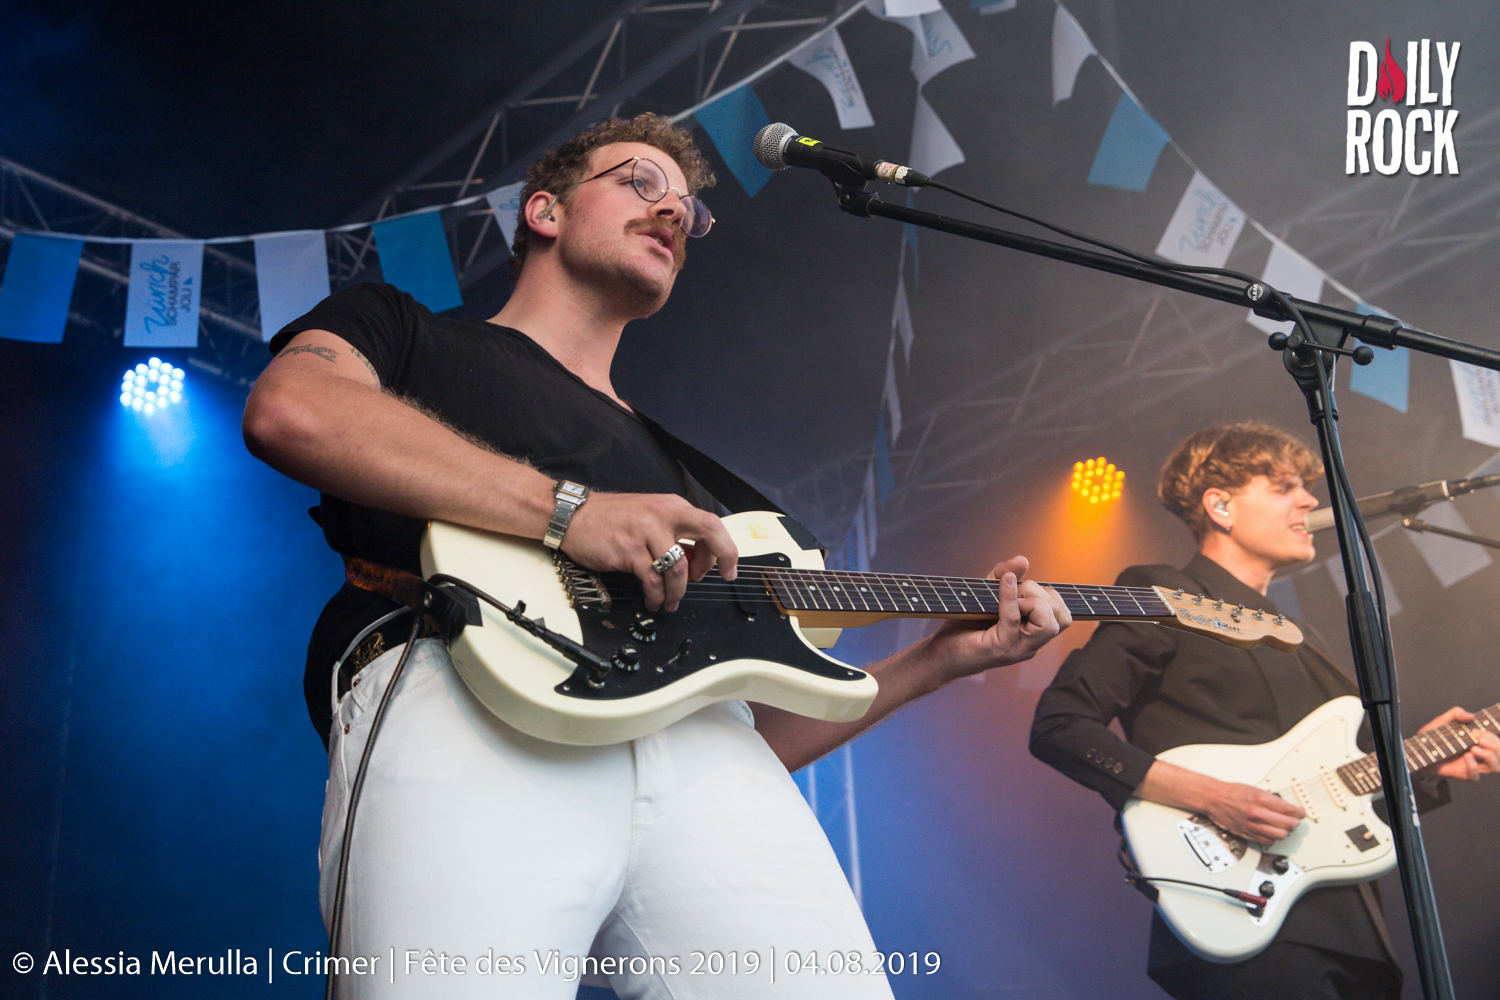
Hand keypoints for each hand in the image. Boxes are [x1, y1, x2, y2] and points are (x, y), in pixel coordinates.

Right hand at [559, 492, 736, 611]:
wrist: (572, 514)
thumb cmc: (609, 518)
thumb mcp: (648, 516)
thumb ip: (674, 534)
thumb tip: (696, 560)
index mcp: (672, 506)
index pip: (712, 524)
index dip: (725, 549)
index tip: (727, 568)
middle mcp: (664, 515)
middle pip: (709, 532)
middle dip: (719, 559)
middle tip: (710, 580)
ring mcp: (647, 531)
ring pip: (678, 568)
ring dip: (678, 592)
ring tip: (670, 602)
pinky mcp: (629, 550)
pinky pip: (653, 580)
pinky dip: (657, 596)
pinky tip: (654, 600)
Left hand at [925, 556, 1071, 681]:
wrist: (940, 653)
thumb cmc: (964, 626)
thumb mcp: (985, 594)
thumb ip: (1003, 575)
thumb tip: (1022, 560)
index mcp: (1032, 634)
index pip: (1064, 616)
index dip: (1049, 595)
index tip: (1023, 588)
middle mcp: (1030, 645)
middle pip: (1063, 619)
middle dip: (1044, 595)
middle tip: (1018, 591)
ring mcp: (1017, 649)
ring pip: (1049, 625)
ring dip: (1033, 600)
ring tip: (1010, 595)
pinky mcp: (1000, 648)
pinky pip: (1014, 619)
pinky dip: (1009, 597)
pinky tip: (1003, 584)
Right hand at [1203, 780, 1304, 843]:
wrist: (1214, 798)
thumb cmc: (1232, 793)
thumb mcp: (1255, 789)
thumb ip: (1272, 800)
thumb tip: (1287, 808)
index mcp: (1261, 799)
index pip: (1289, 810)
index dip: (1299, 813)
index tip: (1301, 813)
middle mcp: (1258, 813)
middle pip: (1288, 825)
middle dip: (1294, 823)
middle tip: (1295, 821)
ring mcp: (1253, 825)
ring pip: (1280, 835)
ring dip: (1284, 832)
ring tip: (1284, 828)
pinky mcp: (1247, 833)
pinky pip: (1267, 841)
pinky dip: (1272, 838)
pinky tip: (1271, 832)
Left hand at [1417, 707, 1499, 781]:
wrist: (1419, 753)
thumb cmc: (1434, 737)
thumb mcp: (1442, 722)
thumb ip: (1455, 714)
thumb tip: (1470, 715)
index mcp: (1478, 741)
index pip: (1496, 740)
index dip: (1492, 735)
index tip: (1478, 730)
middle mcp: (1480, 754)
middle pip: (1499, 753)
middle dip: (1494, 744)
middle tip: (1478, 737)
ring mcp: (1474, 765)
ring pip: (1495, 766)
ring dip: (1489, 756)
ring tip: (1474, 748)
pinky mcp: (1464, 775)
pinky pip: (1476, 776)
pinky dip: (1474, 767)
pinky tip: (1467, 757)